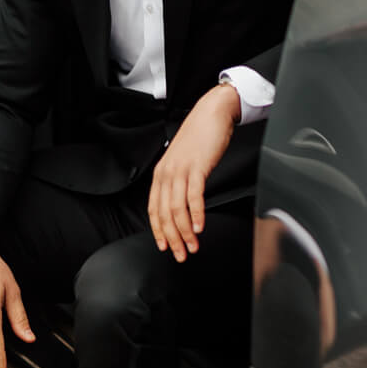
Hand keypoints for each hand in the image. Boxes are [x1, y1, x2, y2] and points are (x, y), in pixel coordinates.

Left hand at [150, 82, 239, 260]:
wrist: (212, 113)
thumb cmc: (200, 137)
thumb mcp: (183, 160)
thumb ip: (179, 180)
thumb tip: (181, 203)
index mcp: (161, 173)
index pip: (154, 209)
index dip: (159, 231)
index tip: (165, 247)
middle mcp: (167, 173)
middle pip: (165, 213)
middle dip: (173, 238)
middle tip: (181, 254)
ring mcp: (181, 170)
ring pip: (178, 209)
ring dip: (185, 232)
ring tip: (193, 246)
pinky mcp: (197, 167)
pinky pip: (194, 196)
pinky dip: (197, 215)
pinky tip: (200, 227)